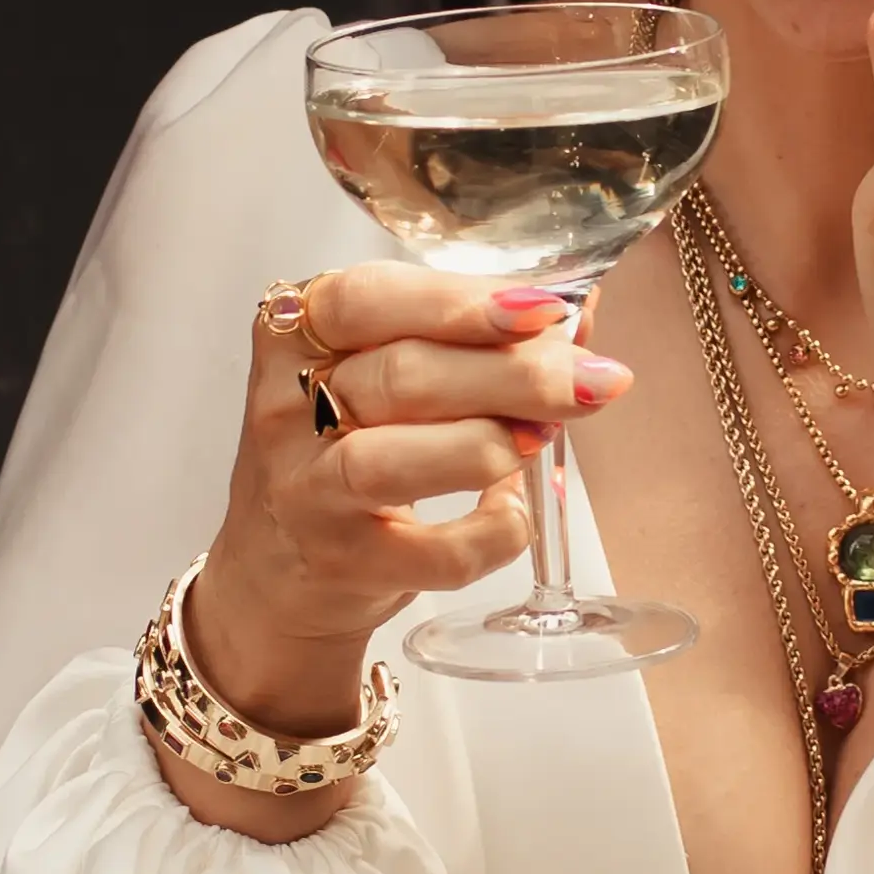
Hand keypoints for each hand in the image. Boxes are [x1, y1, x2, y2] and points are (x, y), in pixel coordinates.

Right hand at [186, 270, 623, 740]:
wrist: (281, 573)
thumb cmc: (346, 451)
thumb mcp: (384, 379)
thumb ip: (470, 338)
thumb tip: (576, 309)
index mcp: (295, 337)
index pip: (365, 300)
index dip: (457, 301)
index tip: (544, 307)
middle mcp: (286, 412)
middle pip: (399, 377)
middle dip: (512, 375)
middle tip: (592, 380)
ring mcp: (307, 492)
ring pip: (392, 461)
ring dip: (489, 444)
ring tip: (545, 436)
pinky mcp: (342, 565)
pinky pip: (434, 553)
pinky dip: (492, 532)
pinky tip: (510, 512)